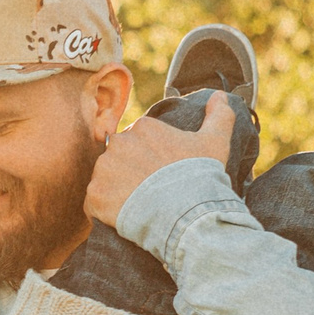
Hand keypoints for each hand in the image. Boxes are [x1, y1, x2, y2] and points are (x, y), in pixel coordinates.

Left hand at [85, 92, 236, 227]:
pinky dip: (104, 212)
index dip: (148, 160)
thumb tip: (220, 96)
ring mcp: (104, 169)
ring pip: (104, 179)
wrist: (186, 213)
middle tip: (147, 192)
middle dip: (128, 173)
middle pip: (118, 159)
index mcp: (143, 127)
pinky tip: (122, 219)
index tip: (159, 175)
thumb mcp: (216, 142)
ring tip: (137, 206)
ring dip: (115, 191)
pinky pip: (93, 204)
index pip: (138, 141)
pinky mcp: (95, 195)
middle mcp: (118, 142)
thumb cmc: (201, 177)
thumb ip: (219, 116)